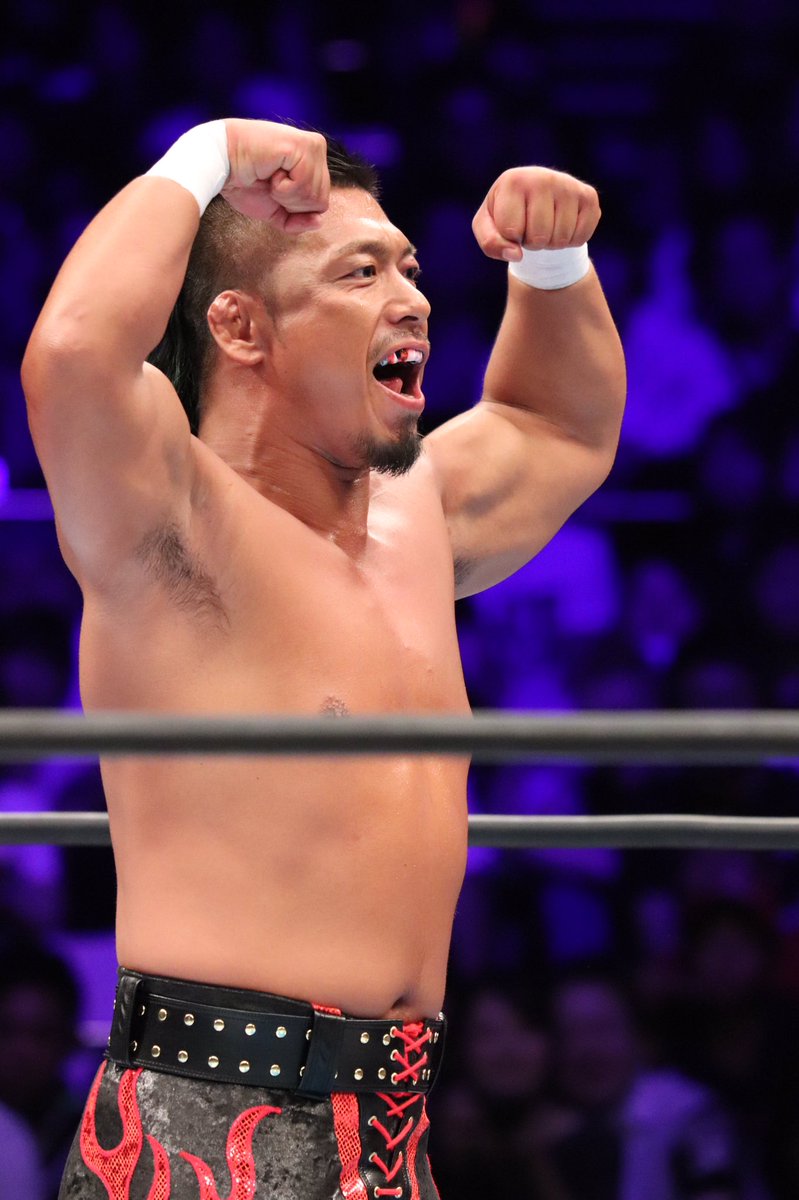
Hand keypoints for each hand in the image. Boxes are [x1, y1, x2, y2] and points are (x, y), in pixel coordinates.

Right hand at [221, 119, 329, 232]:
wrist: (219, 164)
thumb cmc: (243, 182)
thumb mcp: (275, 210)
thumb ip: (298, 220)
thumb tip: (319, 222)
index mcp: (312, 161)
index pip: (321, 203)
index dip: (294, 207)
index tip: (272, 187)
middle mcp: (316, 149)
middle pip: (321, 202)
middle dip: (291, 202)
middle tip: (269, 181)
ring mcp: (311, 146)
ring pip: (315, 196)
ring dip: (285, 194)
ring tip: (269, 174)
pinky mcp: (302, 146)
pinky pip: (304, 186)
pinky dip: (283, 188)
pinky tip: (270, 170)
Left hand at [472, 167, 599, 261]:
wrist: (536, 198)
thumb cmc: (506, 215)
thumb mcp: (488, 228)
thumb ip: (491, 243)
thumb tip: (516, 255)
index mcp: (513, 180)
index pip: (511, 232)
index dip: (510, 239)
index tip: (511, 224)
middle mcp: (542, 176)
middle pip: (538, 238)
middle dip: (532, 243)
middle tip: (531, 227)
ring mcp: (568, 185)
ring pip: (560, 239)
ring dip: (551, 243)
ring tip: (546, 225)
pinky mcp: (588, 196)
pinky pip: (580, 238)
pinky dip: (571, 241)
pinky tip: (564, 225)